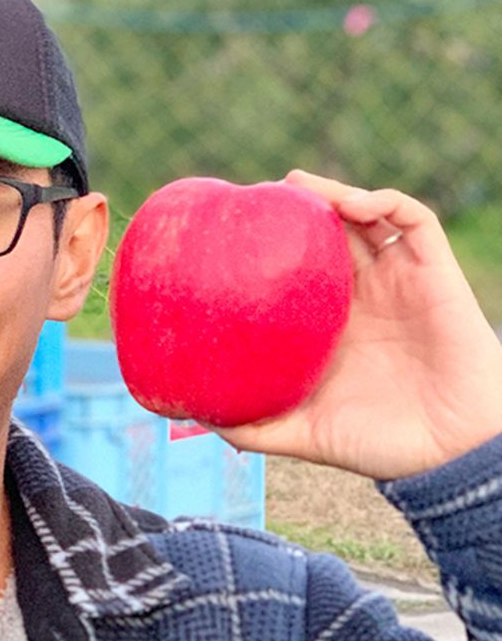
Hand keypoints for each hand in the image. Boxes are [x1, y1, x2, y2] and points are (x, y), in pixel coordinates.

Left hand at [216, 170, 501, 479]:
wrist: (450, 455)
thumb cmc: (381, 445)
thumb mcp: (302, 432)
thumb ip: (253, 425)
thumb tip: (191, 413)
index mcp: (333, 324)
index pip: (299, 270)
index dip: (273, 247)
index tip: (232, 233)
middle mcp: (365, 296)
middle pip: (329, 234)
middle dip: (299, 210)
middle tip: (261, 197)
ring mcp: (399, 281)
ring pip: (367, 216)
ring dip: (335, 194)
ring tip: (297, 185)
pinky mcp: (434, 274)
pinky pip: (414, 220)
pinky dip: (383, 200)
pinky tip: (351, 204)